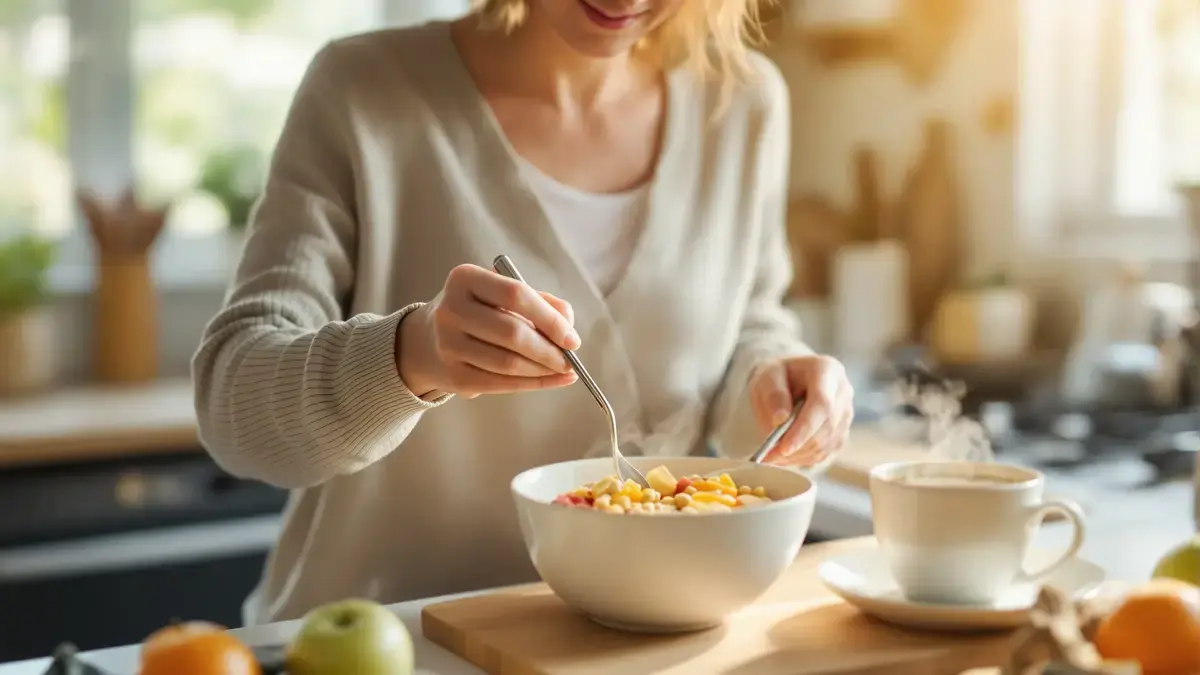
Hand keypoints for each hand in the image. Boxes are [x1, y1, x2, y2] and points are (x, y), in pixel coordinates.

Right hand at [397, 264, 579, 397]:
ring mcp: (448, 345)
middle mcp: (451, 309)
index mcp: (465, 278)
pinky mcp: (452, 376)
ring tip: (562, 369)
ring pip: (507, 363)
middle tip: (570, 359)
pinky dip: (531, 384)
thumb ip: (541, 302)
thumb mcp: (503, 294)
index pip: (515, 294)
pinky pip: (500, 384)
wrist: (429, 339)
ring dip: (542, 370)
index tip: (572, 338)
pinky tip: (550, 380)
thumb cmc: (480, 311)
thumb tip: (567, 327)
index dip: (549, 318)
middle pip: (512, 333)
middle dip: (548, 350)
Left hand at [748, 354, 853, 466]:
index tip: (784, 448)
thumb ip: (773, 394)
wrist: (789, 378)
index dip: (804, 428)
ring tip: (772, 456)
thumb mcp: (768, 375)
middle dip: (798, 446)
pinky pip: (826, 451)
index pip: (822, 404)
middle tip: (769, 456)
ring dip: (799, 455)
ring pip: (826, 443)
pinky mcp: (842, 431)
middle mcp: (843, 391)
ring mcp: (846, 413)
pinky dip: (804, 458)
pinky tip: (785, 456)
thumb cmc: (778, 375)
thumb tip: (779, 421)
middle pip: (827, 426)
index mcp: (828, 370)